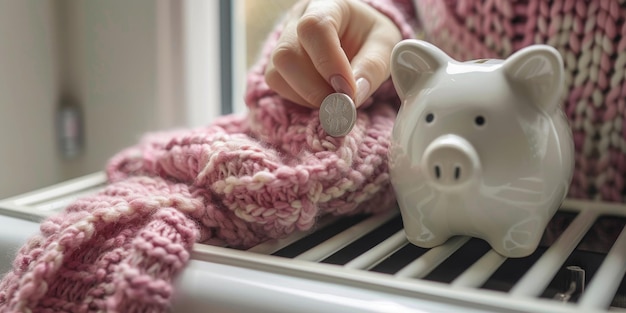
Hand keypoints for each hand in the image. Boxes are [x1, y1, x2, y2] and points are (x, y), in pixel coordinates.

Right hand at [265, 0, 401, 107]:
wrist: (358, 34)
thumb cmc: (370, 36)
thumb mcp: (384, 46)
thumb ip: (372, 68)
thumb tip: (353, 96)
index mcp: (328, 5)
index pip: (314, 28)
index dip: (328, 63)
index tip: (347, 90)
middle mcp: (298, 19)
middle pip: (287, 54)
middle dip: (314, 88)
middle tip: (342, 103)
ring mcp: (283, 41)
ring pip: (277, 73)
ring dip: (307, 96)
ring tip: (335, 100)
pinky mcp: (277, 63)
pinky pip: (278, 84)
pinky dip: (301, 98)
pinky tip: (321, 95)